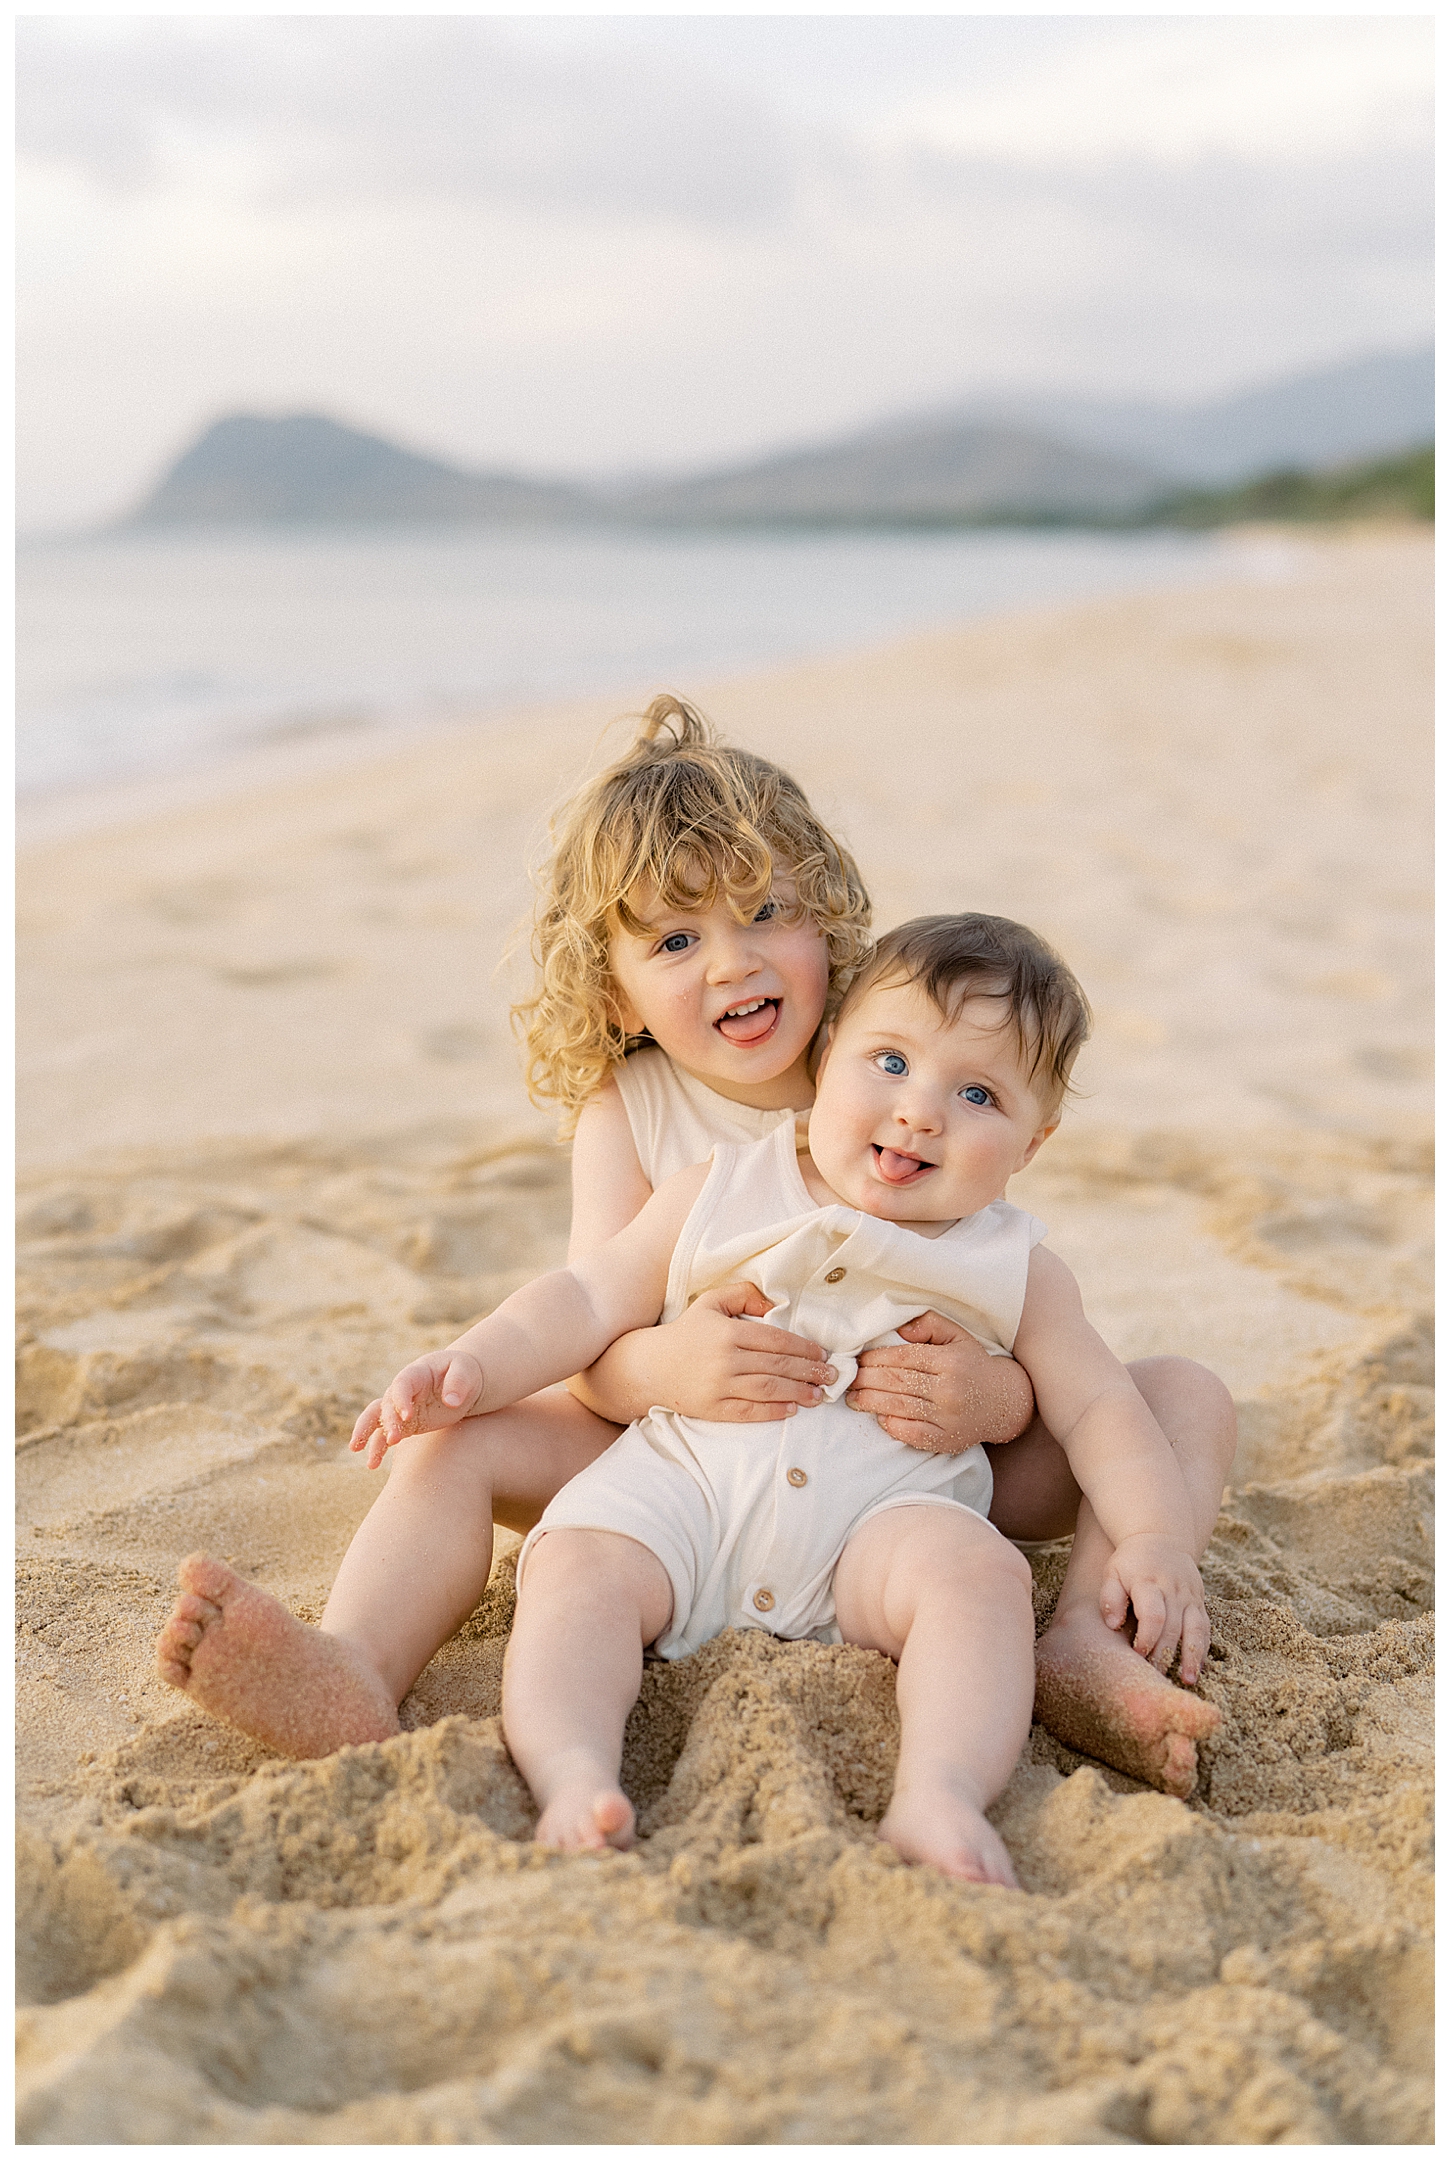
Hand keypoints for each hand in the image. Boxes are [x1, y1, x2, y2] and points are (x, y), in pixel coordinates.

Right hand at [350, 1348, 485, 1469]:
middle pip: (386, 1404)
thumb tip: (451, 1401)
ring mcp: (401, 1407)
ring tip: (360, 1451)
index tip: (407, 1417)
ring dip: (367, 1433)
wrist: (462, 1382)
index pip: (402, 1384)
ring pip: (376, 1418)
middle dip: (387, 1422)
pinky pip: (385, 1435)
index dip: (401, 1399)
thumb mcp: (466, 1371)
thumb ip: (459, 1382)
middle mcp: (403, 1390)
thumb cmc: (464, 1373)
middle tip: (394, 1439)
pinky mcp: (405, 1424)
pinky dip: (377, 1448)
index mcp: (416, 1373)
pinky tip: (372, 1464)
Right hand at [640, 1281, 835, 1421]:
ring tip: (820, 1395)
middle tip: (832, 1376)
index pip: (776, 1340)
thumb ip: (744, 1294)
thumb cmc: (687, 1332)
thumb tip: (776, 1304)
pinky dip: (773, 1411)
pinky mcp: (712, 1408)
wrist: (650, 1366)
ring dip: (799, 1392)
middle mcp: (725, 1359)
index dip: (803, 1348)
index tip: (822, 1354)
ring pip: (768, 1389)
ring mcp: (718, 1386)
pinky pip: (749, 1411)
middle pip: (777, 1366)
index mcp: (728, 1331)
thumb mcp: (711, 1302)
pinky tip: (791, 1409)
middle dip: (810, 1372)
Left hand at [844, 1311, 1035, 1451]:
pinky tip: (879, 1417)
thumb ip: (930, 1324)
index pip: (903, 1358)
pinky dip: (892, 1425)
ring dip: (870, 1403)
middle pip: (896, 1383)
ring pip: (899, 1407)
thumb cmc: (974, 1365)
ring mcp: (948, 1417)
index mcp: (950, 1361)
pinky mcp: (947, 1439)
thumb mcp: (958, 1336)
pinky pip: (912, 1433)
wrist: (1005, 1402)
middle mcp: (949, 1389)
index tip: (859, 1360)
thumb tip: (900, 1330)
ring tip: (852, 1399)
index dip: (875, 1359)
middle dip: (866, 1380)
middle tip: (848, 1379)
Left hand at [1101, 1535, 1209, 1685]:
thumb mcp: (1113, 1572)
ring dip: (1192, 1656)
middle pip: (1173, 1627)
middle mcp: (1174, 1589)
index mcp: (1149, 1582)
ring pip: (1196, 1629)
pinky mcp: (1200, 1602)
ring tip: (1188, 1680)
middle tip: (1155, 1678)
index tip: (1138, 1654)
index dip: (1148, 1637)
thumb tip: (1113, 1625)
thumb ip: (1110, 1597)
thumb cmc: (1130, 1562)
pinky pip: (1205, 1628)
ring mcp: (1190, 1596)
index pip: (1153, 1614)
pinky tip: (1197, 1669)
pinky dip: (1202, 1650)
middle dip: (1164, 1654)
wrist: (1161, 1537)